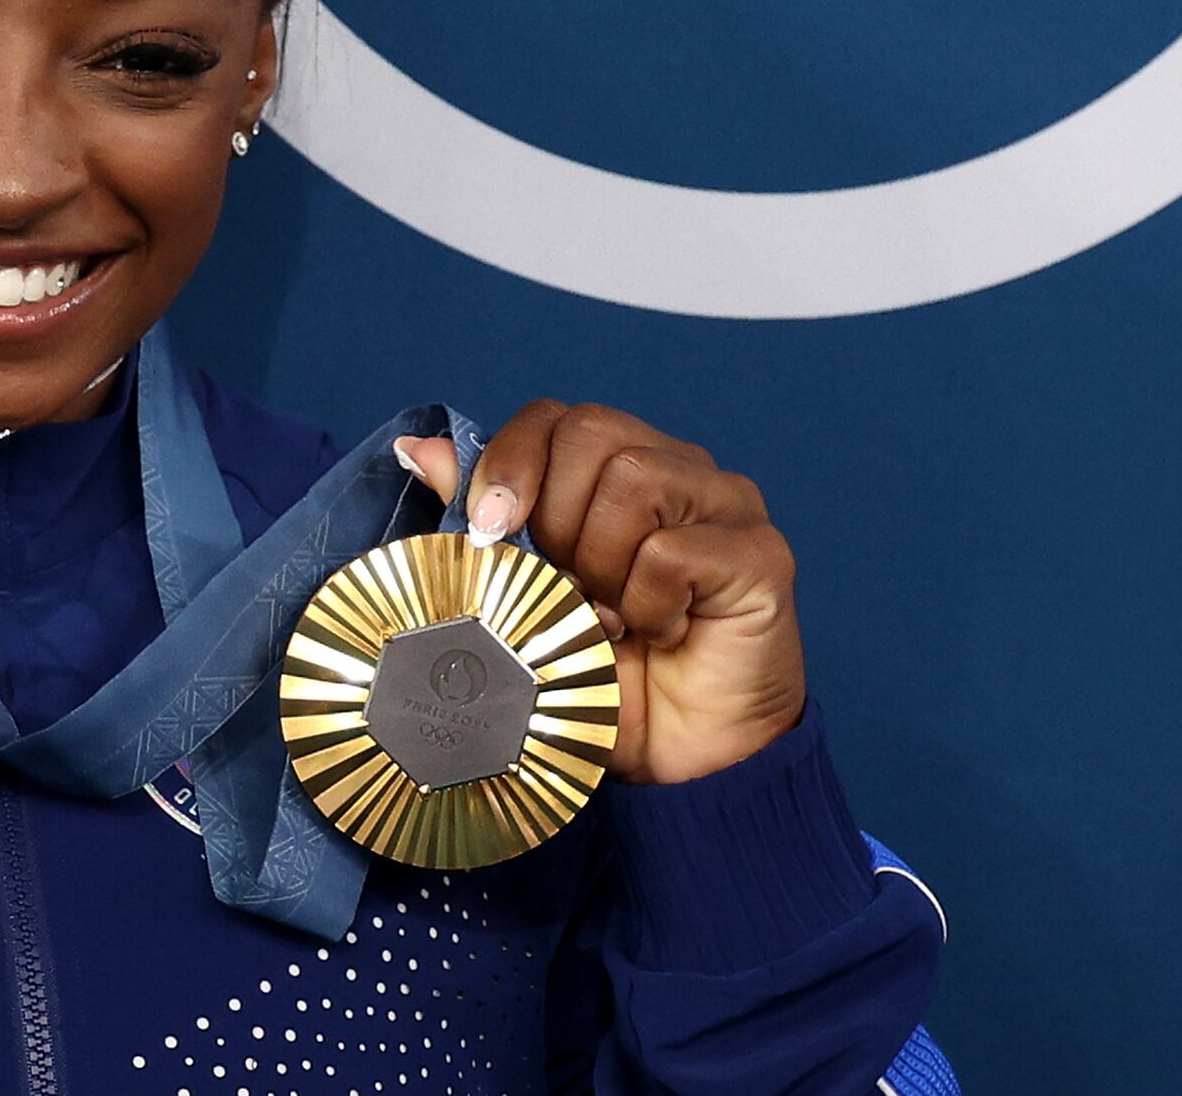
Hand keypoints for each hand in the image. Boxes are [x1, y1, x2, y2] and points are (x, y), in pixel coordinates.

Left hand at [393, 402, 804, 784]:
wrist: (678, 763)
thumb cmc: (601, 675)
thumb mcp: (521, 594)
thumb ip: (481, 518)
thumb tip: (418, 448)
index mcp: (621, 467)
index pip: (556, 418)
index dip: (510, 463)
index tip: (487, 530)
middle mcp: (681, 469)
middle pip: (592, 433)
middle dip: (555, 519)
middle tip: (568, 588)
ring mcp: (729, 504)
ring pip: (635, 480)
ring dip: (601, 565)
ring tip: (614, 618)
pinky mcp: (762, 553)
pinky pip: (672, 552)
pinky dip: (646, 606)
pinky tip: (660, 635)